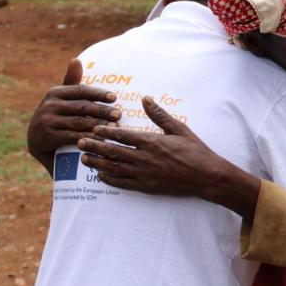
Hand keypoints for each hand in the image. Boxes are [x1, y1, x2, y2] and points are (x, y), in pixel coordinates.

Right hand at [27, 59, 118, 174]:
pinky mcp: (46, 137)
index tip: (114, 98)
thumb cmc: (56, 117)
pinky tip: (100, 141)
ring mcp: (47, 121)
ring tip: (115, 128)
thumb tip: (76, 60)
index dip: (98, 94)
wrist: (36, 142)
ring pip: (78, 122)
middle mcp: (49, 105)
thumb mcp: (61, 99)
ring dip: (98, 125)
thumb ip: (71, 82)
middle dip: (102, 111)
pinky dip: (87, 139)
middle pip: (82, 106)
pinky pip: (71, 137)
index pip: (80, 90)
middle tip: (119, 114)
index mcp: (55, 93)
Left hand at [79, 96, 219, 195]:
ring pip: (114, 168)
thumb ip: (159, 115)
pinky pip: (123, 183)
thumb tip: (145, 98)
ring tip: (84, 159)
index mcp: (152, 142)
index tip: (94, 128)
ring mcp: (144, 174)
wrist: (206, 176)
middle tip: (79, 142)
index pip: (123, 136)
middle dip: (94, 147)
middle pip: (113, 152)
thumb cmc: (195, 150)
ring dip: (97, 163)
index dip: (106, 132)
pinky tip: (100, 175)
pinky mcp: (147, 187)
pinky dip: (110, 179)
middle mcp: (144, 158)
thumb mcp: (179, 128)